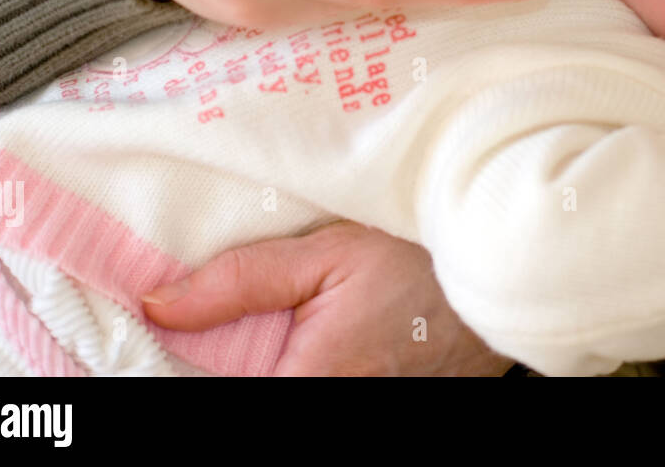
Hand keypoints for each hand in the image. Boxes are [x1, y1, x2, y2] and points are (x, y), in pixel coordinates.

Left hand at [140, 220, 514, 375]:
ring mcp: (368, 412)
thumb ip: (239, 281)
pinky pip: (321, 389)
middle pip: (250, 390)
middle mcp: (334, 411)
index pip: (217, 393)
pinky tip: (317, 338)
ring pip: (284, 389)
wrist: (505, 269)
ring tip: (291, 325)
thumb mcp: (328, 252)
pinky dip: (301, 364)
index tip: (174, 336)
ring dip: (270, 364)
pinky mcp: (388, 404)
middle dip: (236, 360)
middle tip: (256, 320)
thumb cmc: (424, 258)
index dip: (192, 365)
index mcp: (309, 386)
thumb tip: (159, 303)